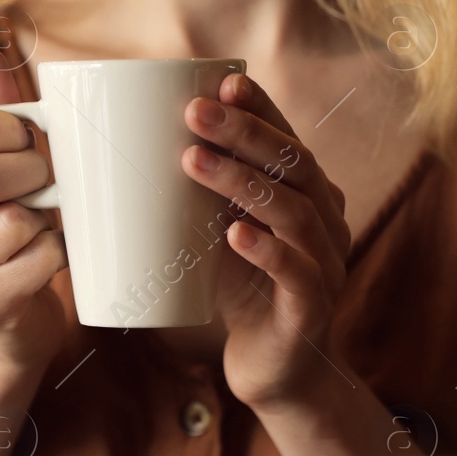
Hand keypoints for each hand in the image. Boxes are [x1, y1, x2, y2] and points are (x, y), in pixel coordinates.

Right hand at [0, 45, 66, 369]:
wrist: (8, 332)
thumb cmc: (8, 238)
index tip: (27, 138)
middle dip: (28, 171)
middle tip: (47, 180)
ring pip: (13, 223)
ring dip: (47, 217)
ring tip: (46, 224)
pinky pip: (37, 261)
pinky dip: (59, 254)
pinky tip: (53, 258)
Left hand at [181, 73, 352, 409]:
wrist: (272, 371)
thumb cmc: (240, 292)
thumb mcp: (219, 232)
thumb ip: (200, 193)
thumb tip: (129, 146)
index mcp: (309, 196)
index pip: (291, 140)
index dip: (262, 110)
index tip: (221, 84)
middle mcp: (328, 223)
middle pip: (297, 166)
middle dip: (246, 134)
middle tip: (194, 114)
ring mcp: (326, 266)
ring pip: (296, 213)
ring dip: (245, 183)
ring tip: (194, 162)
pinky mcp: (312, 310)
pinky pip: (298, 273)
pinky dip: (267, 250)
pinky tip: (235, 234)